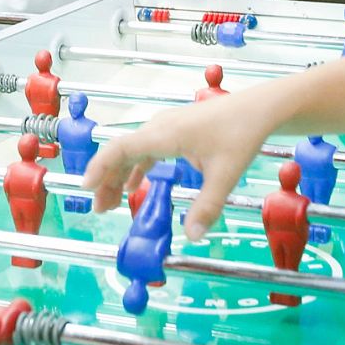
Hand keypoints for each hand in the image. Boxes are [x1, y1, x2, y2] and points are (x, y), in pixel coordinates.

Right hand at [84, 89, 275, 241]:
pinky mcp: (176, 129)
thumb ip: (207, 207)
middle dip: (107, 180)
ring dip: (120, 174)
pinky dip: (137, 167)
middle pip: (122, 152)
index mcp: (165, 134)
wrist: (259, 108)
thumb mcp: (226, 175)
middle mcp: (160, 127)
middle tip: (99, 209)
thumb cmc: (241, 134)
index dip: (100, 167)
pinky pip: (147, 148)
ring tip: (111, 202)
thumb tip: (192, 236)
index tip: (86, 187)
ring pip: (133, 150)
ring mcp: (167, 126)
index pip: (120, 148)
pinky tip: (136, 185)